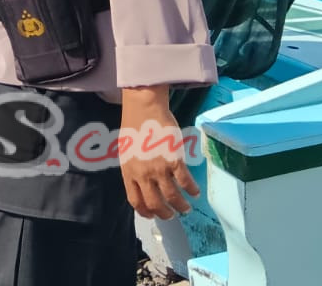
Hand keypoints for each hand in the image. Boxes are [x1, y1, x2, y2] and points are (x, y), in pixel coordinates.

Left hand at [119, 86, 198, 219]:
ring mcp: (159, 168)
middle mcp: (143, 174)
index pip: (136, 200)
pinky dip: (192, 190)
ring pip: (172, 197)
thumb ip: (133, 168)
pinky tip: (195, 192)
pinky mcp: (174, 160)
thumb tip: (141, 184)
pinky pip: (185, 182)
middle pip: (155, 203)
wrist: (143, 107)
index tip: (152, 215)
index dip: (145, 212)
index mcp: (129, 171)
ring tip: (186, 208)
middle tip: (172, 215)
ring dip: (181, 206)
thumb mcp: (126, 151)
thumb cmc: (134, 126)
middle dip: (165, 214)